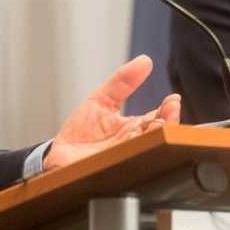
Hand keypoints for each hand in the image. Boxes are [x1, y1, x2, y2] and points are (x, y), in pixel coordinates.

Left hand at [43, 55, 180, 170]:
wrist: (57, 156)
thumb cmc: (81, 133)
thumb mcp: (101, 100)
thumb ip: (122, 82)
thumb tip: (145, 60)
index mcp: (135, 128)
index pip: (158, 118)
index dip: (168, 110)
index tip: (173, 99)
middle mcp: (133, 144)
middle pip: (157, 134)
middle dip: (167, 122)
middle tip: (171, 109)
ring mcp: (123, 158)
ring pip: (146, 148)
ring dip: (154, 135)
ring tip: (157, 122)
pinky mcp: (109, 168)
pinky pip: (125, 159)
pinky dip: (131, 147)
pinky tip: (134, 137)